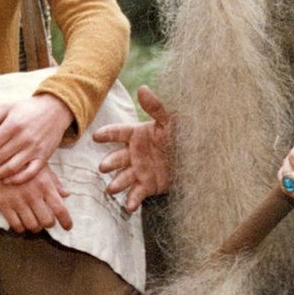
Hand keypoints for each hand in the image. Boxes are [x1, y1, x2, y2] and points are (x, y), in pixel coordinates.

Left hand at [0, 94, 72, 184]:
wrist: (56, 110)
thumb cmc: (28, 108)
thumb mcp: (8, 107)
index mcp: (13, 125)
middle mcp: (23, 139)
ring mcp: (34, 150)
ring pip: (11, 168)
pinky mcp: (43, 157)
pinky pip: (29, 173)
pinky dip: (17, 179)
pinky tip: (6, 180)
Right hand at [0, 167, 72, 232]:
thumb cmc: (22, 161)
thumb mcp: (41, 167)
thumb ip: (54, 182)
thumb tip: (66, 194)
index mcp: (45, 185)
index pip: (60, 209)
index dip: (66, 221)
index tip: (68, 227)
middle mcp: (33, 195)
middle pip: (47, 221)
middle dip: (48, 223)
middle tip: (46, 221)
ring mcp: (18, 201)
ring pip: (32, 226)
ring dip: (35, 227)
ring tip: (34, 222)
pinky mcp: (4, 205)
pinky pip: (16, 225)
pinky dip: (21, 228)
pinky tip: (21, 223)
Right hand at [96, 85, 173, 212]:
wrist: (197, 159)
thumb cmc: (182, 136)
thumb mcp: (171, 121)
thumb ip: (156, 107)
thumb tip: (142, 89)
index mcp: (137, 135)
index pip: (118, 133)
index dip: (107, 134)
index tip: (96, 136)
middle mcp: (134, 153)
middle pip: (117, 158)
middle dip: (109, 162)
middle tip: (103, 167)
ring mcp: (139, 171)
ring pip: (123, 177)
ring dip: (116, 183)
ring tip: (111, 188)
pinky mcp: (147, 186)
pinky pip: (136, 194)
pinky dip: (132, 200)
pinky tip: (129, 206)